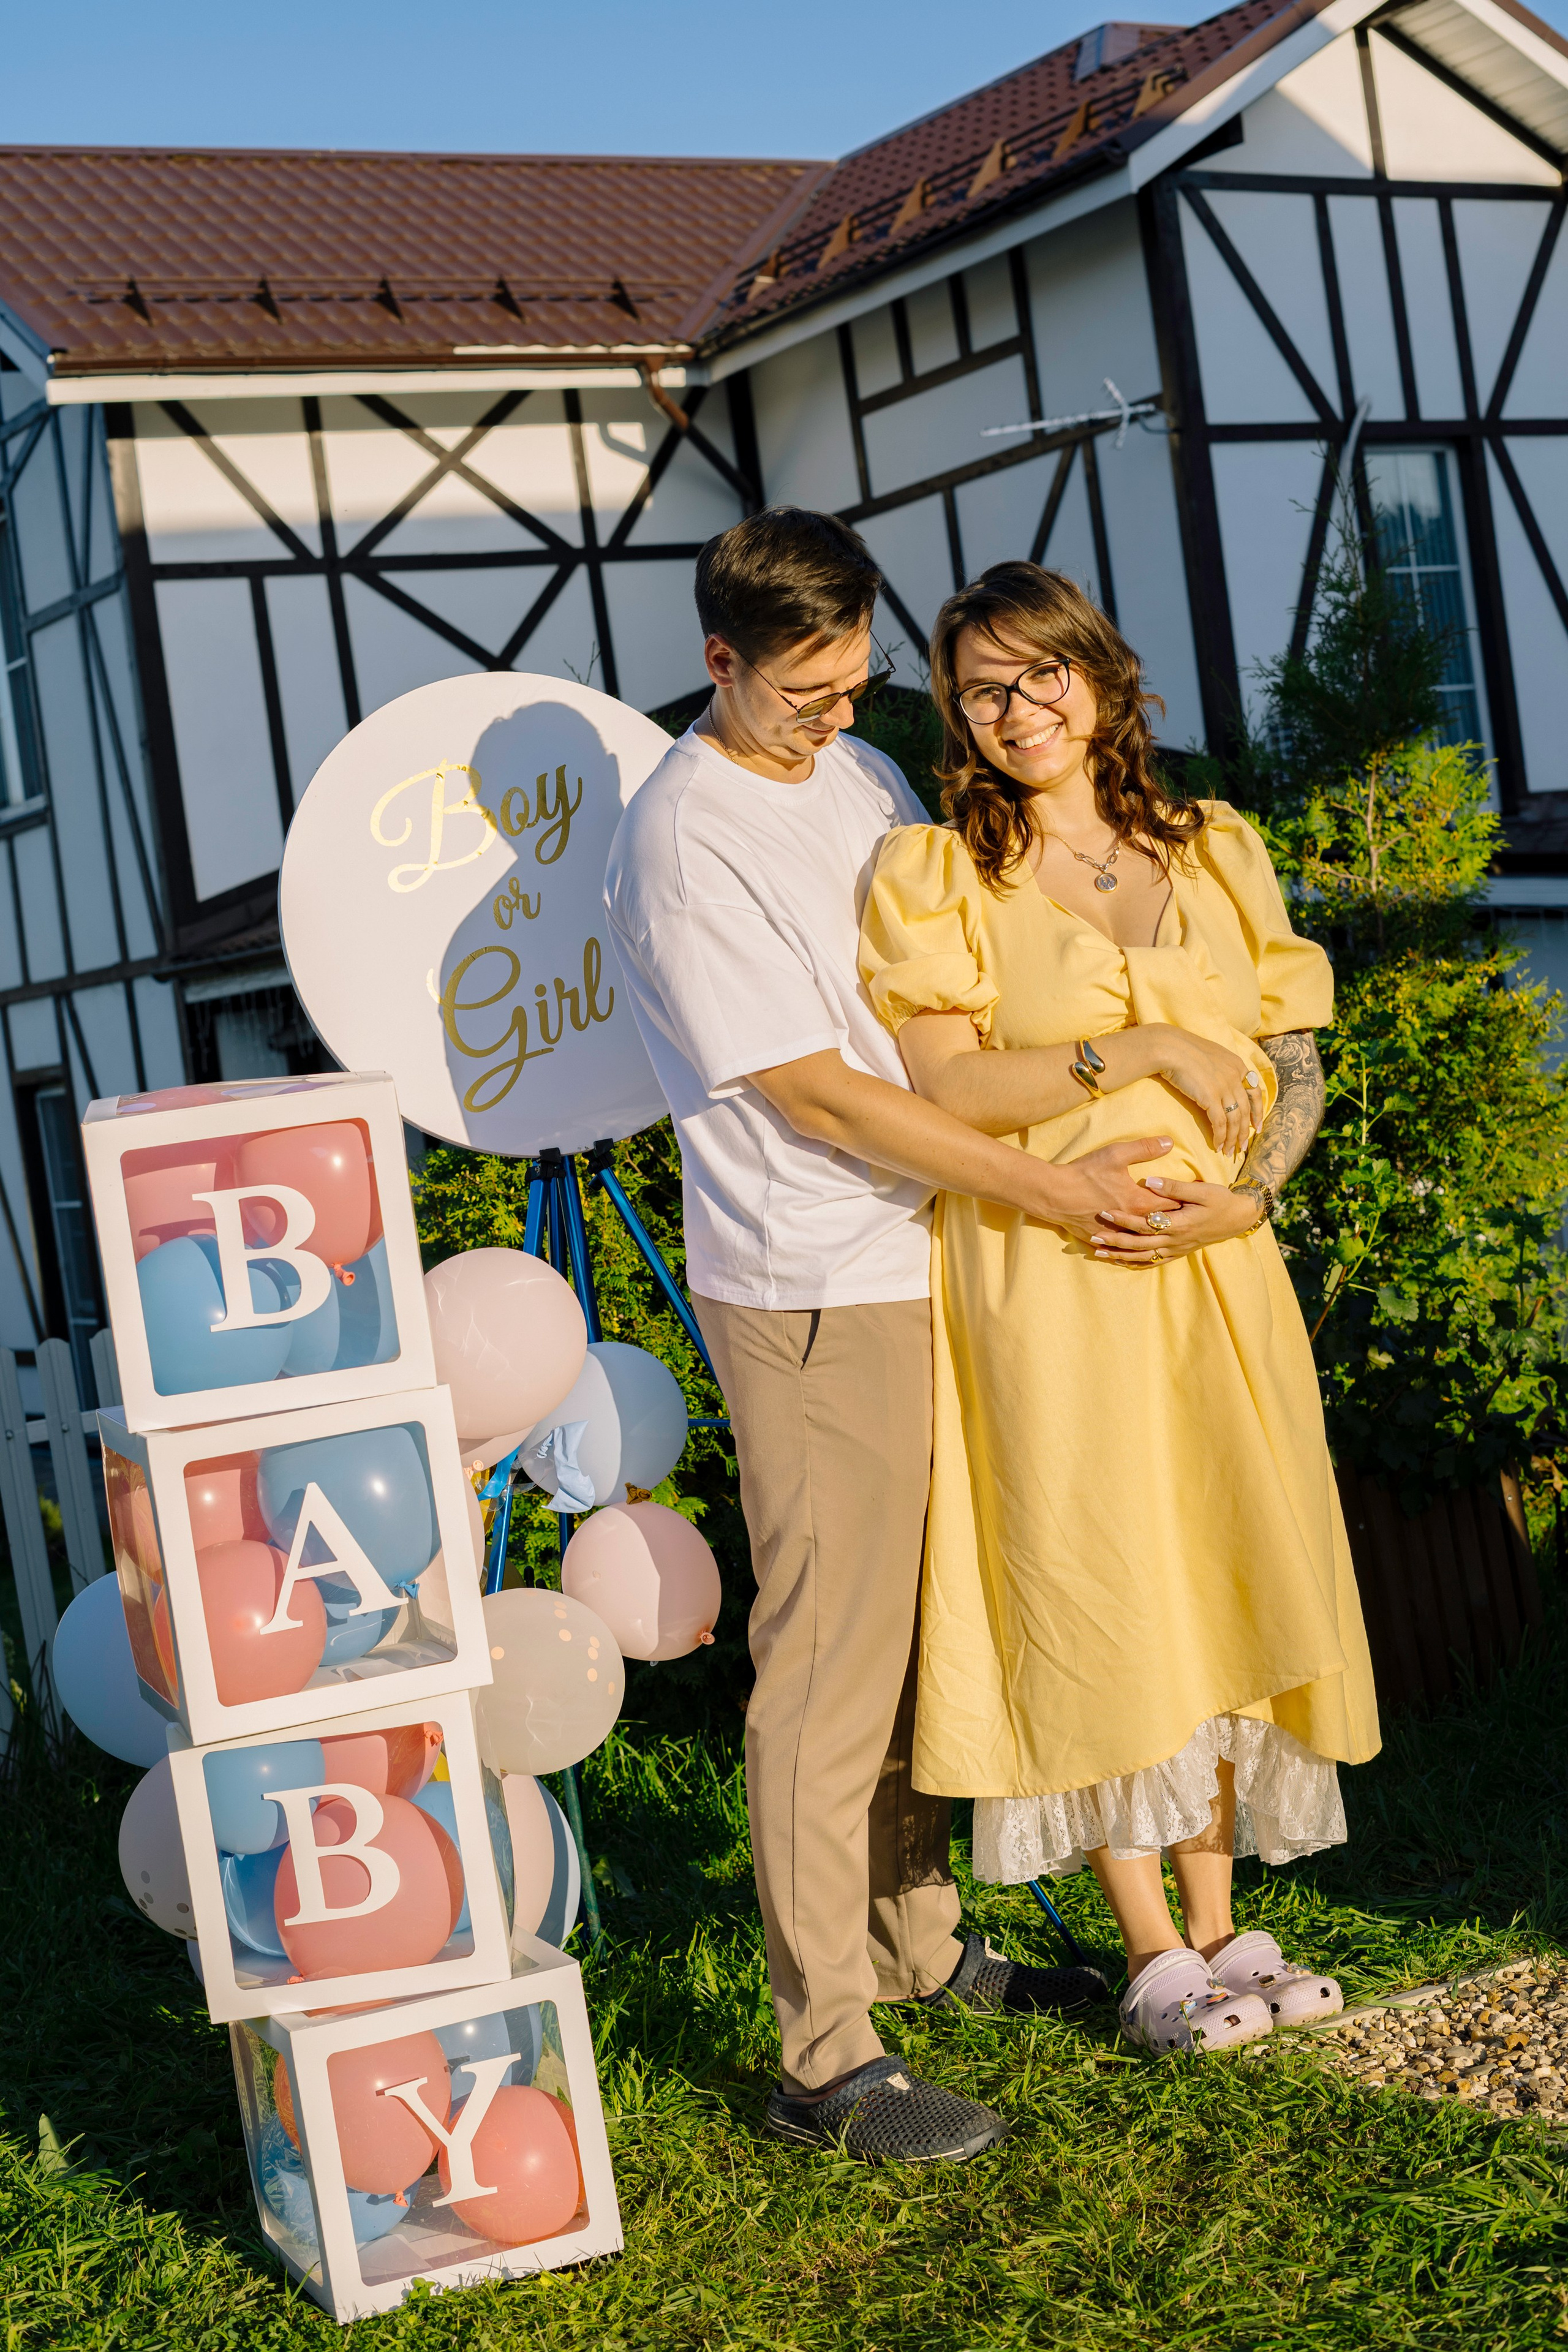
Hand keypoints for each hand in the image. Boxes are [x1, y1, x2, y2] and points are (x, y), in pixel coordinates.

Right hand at [1029, 1136, 1176, 1250]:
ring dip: (1156, 1238)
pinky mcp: (1100, 1239)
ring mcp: (1115, 1233)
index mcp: (1139, 1202)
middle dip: (1175, 1221)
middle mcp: (1131, 1222)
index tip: (1197, 1202)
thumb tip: (1169, 1141)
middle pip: (1160, 1225)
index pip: (1171, 1205)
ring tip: (1169, 1236)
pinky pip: (1121, 1249)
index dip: (1185, 1203)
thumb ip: (1145, 1148)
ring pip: (1142, 1241)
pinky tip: (1139, 1250)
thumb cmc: (1086, 1173)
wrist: (1054, 1195)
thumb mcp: (1116, 1154)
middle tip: (1190, 1221)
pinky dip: (1133, 1249)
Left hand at [1091, 1175, 1259, 1264]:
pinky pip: (1155, 1262)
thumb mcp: (1201, 1190)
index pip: (1144, 1223)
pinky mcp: (1179, 1252)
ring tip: (1098, 1253)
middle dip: (1115, 1241)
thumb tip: (1151, 1180)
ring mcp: (1177, 1249)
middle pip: (1139, 1244)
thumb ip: (1174, 1187)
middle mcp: (1175, 1240)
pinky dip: (1137, 1263)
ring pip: (1144, 1257)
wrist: (1238, 1218)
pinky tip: (1121, 1262)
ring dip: (1120, 1256)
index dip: (1123, 1219)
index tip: (1103, 1211)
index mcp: (1179, 1224)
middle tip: (1093, 1237)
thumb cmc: (1220, 1200)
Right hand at [1141, 1026, 1264, 1159]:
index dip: (1258, 1111)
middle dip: (1245, 1132)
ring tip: (1229, 1152)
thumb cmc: (1183, 1049)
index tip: (1256, 1127)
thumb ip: (1220, 1068)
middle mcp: (1235, 1076)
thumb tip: (1218, 1080)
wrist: (1169, 1047)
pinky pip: (1219, 1123)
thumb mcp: (1210, 1054)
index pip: (1256, 1092)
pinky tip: (1216, 1146)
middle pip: (1246, 1110)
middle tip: (1242, 1146)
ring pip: (1235, 1120)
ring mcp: (1224, 1087)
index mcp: (1237, 1065)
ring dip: (1232, 1138)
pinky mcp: (1211, 1097)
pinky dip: (1219, 1137)